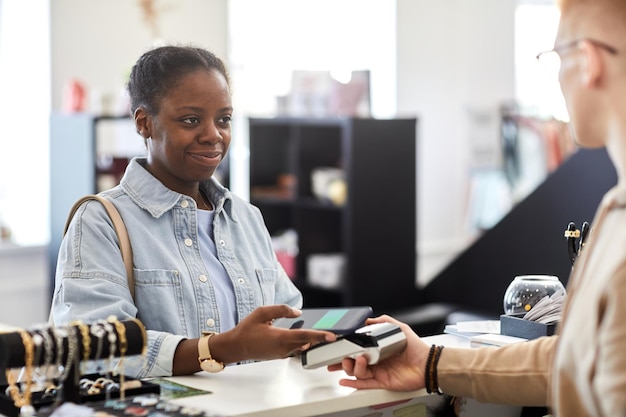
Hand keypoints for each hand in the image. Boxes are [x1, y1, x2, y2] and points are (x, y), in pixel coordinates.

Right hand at [213, 305, 335, 363]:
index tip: (332, 336)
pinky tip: (305, 335)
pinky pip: (295, 348)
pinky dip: (302, 342)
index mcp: (280, 337)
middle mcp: (283, 348)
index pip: (305, 336)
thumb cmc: (246, 330)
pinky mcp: (280, 355)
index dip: (320, 336)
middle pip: (307, 342)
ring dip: (311, 340)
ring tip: (321, 333)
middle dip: (320, 338)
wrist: (236, 346)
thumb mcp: (262, 312)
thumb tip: (298, 312)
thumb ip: (281, 310)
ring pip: (302, 346)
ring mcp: (282, 353)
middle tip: (332, 332)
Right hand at [327, 315, 429, 390]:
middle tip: (336, 359)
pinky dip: (353, 384)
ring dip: (352, 368)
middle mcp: (376, 361)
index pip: (357, 349)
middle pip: (354, 362)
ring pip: (357, 372)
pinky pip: (365, 384)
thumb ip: (384, 322)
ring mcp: (378, 371)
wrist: (426, 363)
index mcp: (378, 349)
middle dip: (342, 361)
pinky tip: (344, 381)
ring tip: (356, 360)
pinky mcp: (382, 381)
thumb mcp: (399, 328)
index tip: (337, 347)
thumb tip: (369, 320)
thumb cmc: (415, 347)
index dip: (346, 349)